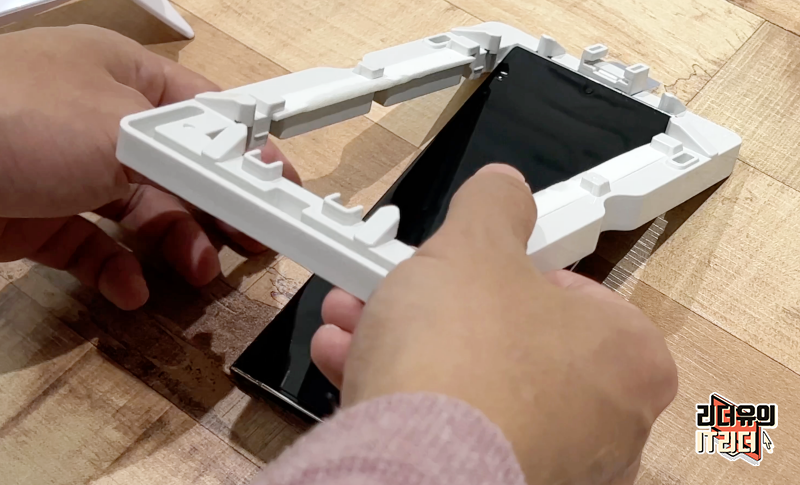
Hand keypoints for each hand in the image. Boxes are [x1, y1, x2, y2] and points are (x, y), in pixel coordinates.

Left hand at [0, 25, 298, 309]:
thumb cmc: (13, 123)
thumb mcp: (119, 130)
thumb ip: (189, 156)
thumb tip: (248, 171)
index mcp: (119, 75)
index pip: (201, 113)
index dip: (245, 151)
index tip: (280, 188)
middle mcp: (95, 119)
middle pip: (176, 170)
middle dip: (214, 210)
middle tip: (251, 245)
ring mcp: (64, 170)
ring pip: (139, 213)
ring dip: (172, 245)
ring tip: (196, 272)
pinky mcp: (36, 219)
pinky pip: (92, 246)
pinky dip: (115, 269)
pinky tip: (128, 288)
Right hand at [311, 164, 677, 483]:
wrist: (411, 468)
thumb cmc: (463, 363)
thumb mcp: (474, 247)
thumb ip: (495, 206)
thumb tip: (503, 188)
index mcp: (627, 358)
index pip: (568, 291)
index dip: (503, 269)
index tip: (465, 264)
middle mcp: (605, 422)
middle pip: (510, 339)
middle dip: (438, 307)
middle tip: (400, 287)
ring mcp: (555, 464)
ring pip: (474, 385)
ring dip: (409, 345)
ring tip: (358, 320)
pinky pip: (453, 429)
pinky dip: (408, 397)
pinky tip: (354, 366)